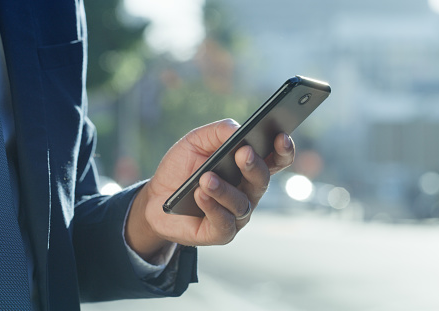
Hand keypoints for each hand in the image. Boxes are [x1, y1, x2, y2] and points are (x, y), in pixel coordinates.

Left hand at [125, 119, 294, 261]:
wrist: (155, 197)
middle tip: (244, 153)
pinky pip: (224, 223)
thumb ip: (220, 131)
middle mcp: (248, 192)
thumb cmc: (182, 167)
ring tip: (206, 178)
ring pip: (241, 204)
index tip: (281, 136)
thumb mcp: (196, 140)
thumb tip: (240, 130)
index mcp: (248, 168)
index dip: (283, 150)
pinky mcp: (221, 233)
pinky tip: (200, 195)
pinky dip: (212, 208)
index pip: (276, 159)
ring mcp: (236, 215)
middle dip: (254, 166)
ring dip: (224, 190)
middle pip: (261, 180)